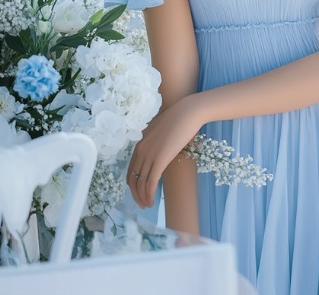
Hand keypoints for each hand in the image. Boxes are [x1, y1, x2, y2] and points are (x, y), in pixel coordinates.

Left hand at [126, 94, 201, 208]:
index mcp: (140, 143)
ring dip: (142, 197)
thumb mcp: (161, 132)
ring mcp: (149, 154)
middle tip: (142, 204)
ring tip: (148, 205)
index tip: (139, 193)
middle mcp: (141, 150)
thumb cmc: (178, 120)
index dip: (133, 184)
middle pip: (133, 179)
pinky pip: (151, 182)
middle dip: (135, 194)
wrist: (187, 112)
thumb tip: (160, 151)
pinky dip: (149, 194)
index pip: (131, 169)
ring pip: (141, 183)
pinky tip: (152, 201)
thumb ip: (156, 143)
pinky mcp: (160, 159)